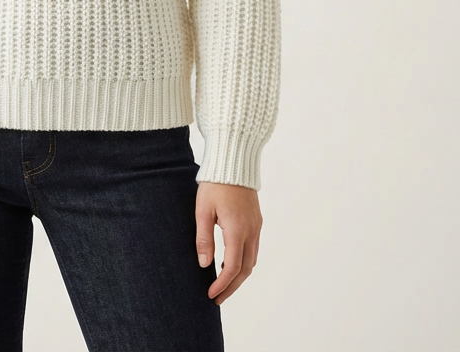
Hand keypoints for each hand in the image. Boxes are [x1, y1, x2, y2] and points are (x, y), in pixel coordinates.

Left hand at [194, 181, 261, 304]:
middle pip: (245, 269)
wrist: (233, 161)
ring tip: (222, 284)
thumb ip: (203, 238)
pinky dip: (244, 261)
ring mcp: (256, 226)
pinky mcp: (256, 220)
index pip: (232, 267)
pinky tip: (230, 262)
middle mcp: (251, 230)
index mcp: (237, 229)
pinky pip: (253, 248)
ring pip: (252, 260)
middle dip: (232, 286)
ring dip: (239, 275)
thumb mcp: (203, 210)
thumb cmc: (215, 183)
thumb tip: (204, 264)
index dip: (222, 284)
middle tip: (217, 298)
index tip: (211, 294)